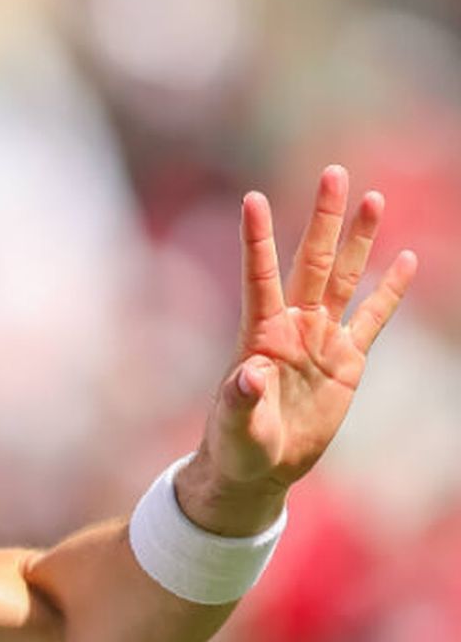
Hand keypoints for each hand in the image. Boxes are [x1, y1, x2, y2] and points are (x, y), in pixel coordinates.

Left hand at [179, 166, 417, 534]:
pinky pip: (373, 318)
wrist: (259, 468)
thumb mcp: (237, 428)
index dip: (258, 239)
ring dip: (357, 240)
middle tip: (333, 174)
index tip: (251, 198)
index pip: (259, 276)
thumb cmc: (236, 447)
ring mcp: (321, 339)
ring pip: (343, 278)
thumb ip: (240, 401)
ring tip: (372, 198)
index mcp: (259, 335)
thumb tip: (249, 373)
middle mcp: (291, 326)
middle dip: (323, 219)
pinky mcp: (347, 360)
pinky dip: (389, 291)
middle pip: (310, 262)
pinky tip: (405, 260)